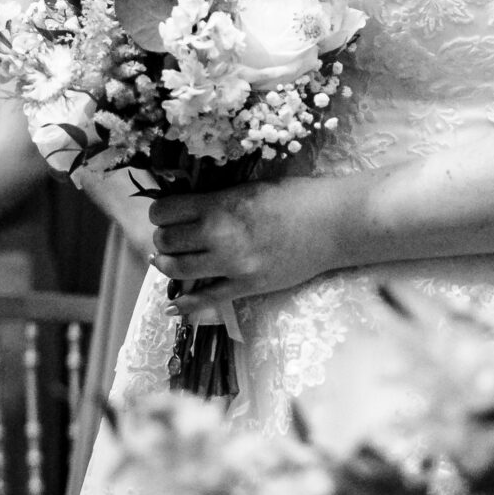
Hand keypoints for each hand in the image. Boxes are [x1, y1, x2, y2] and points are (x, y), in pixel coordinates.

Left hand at [147, 174, 362, 310]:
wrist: (333, 223)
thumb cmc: (297, 197)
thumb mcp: (250, 186)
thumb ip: (219, 198)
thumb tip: (191, 205)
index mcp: (220, 204)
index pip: (166, 211)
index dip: (160, 212)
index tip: (165, 214)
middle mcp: (220, 234)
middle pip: (167, 240)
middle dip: (163, 238)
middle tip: (169, 237)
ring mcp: (232, 264)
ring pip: (179, 270)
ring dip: (168, 265)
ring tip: (167, 260)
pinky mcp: (247, 286)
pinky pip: (207, 299)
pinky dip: (185, 305)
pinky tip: (172, 308)